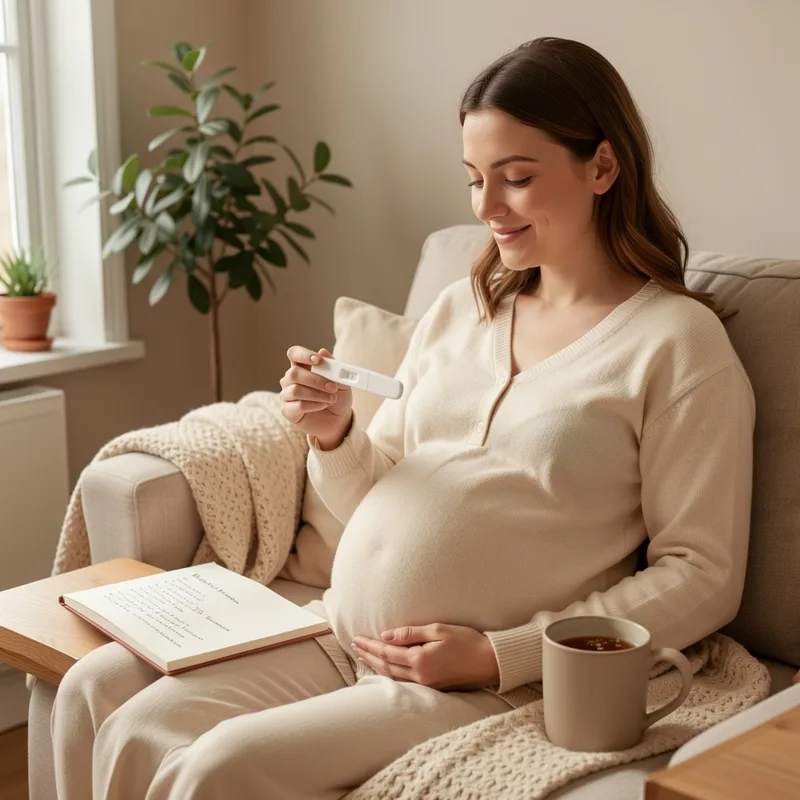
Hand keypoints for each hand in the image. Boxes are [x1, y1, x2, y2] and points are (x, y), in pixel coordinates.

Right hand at [280, 346, 352, 445]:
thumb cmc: (337, 397)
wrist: (339, 419)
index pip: (294, 353)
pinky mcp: (287, 411)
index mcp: (302, 366)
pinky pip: (297, 405)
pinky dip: (314, 405)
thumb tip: (323, 351)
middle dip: (315, 380)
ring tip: (331, 398)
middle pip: (293, 373)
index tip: (318, 360)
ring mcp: (287, 395)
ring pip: (295, 390)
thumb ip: (333, 367)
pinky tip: (323, 405)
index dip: (304, 355)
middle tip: (333, 387)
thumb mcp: (341, 381)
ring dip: (317, 394)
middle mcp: (291, 379)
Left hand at [351, 623, 500, 691]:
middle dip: (369, 656)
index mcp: (420, 660)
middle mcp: (420, 675)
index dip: (370, 645)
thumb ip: (411, 633)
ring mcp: (427, 684)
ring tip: (364, 658)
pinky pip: (404, 681)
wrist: (490, 662)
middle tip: (355, 647)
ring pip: (394, 676)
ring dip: (377, 666)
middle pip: (386, 666)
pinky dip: (390, 673)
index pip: (387, 652)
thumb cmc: (467, 641)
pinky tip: (386, 669)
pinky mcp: (434, 687)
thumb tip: (386, 636)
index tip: (357, 638)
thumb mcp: (438, 630)